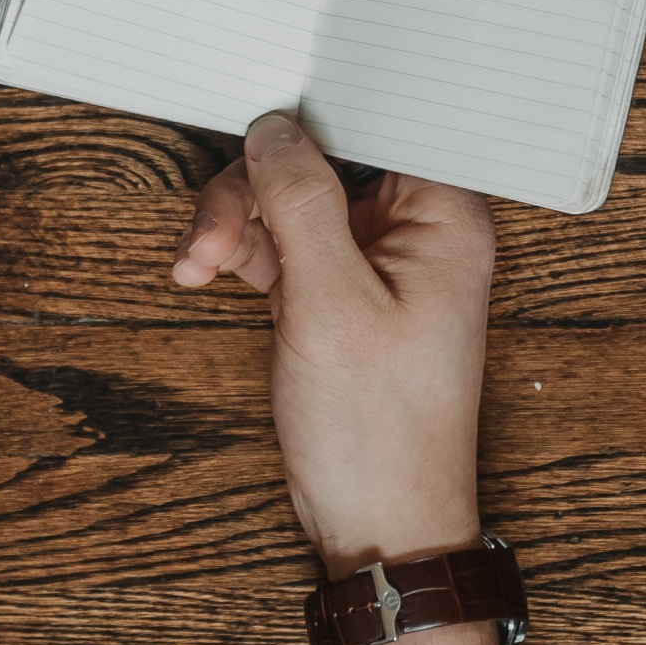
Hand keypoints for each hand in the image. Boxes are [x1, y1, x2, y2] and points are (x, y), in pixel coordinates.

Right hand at [171, 113, 494, 576]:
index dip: (311, 119)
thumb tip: (274, 129)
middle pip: (321, 159)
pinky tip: (205, 273)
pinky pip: (284, 243)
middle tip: (215, 238)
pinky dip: (242, 254)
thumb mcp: (330, 302)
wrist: (381, 525)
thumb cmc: (380, 430)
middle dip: (255, 191)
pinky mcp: (341, 291)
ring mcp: (376, 260)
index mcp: (445, 214)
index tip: (254, 129)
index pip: (376, 121)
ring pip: (291, 200)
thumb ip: (301, 202)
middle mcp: (417, 228)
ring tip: (200, 266)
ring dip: (237, 225)